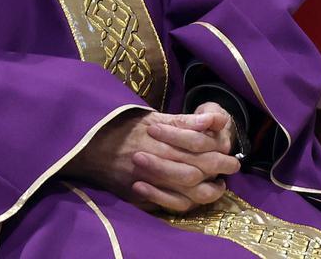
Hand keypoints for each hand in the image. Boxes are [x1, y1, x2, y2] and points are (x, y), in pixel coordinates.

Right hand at [62, 106, 239, 212]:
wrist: (88, 144)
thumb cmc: (122, 125)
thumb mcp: (151, 116)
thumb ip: (183, 120)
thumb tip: (215, 120)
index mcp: (158, 136)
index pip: (197, 145)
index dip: (217, 149)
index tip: (231, 151)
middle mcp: (154, 159)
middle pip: (196, 168)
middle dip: (218, 168)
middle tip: (232, 166)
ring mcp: (147, 180)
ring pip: (186, 190)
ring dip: (208, 189)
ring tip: (219, 185)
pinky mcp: (140, 196)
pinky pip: (171, 204)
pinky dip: (189, 203)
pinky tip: (197, 197)